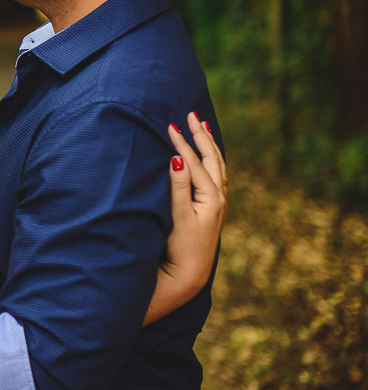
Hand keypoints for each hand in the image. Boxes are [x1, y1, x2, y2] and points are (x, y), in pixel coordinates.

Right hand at [164, 112, 227, 294]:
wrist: (188, 274)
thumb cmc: (180, 247)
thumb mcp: (178, 216)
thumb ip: (179, 186)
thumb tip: (178, 158)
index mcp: (212, 197)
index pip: (196, 162)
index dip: (182, 142)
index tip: (170, 124)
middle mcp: (219, 198)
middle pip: (212, 159)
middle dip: (202, 136)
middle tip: (192, 115)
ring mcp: (217, 204)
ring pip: (217, 166)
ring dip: (209, 145)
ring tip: (203, 128)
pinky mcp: (211, 210)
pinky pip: (215, 175)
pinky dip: (210, 160)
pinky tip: (206, 158)